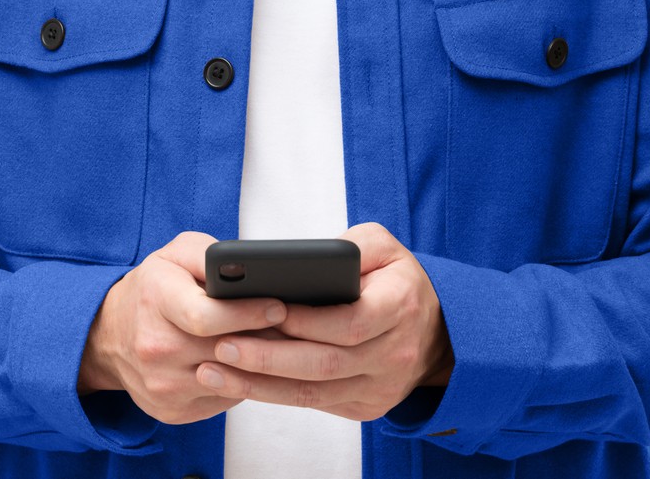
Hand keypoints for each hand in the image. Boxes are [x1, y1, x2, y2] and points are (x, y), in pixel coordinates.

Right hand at [79, 230, 289, 424]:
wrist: (109, 336)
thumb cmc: (153, 289)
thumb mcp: (175, 254)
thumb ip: (211, 254)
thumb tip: (252, 269)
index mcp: (155, 300)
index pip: (206, 316)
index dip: (247, 313)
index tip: (278, 306)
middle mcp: (154, 348)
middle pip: (225, 350)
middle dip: (264, 337)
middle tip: (293, 325)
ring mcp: (162, 385)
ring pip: (231, 379)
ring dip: (259, 363)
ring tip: (278, 343)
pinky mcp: (172, 411)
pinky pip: (224, 400)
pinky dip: (243, 382)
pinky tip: (251, 364)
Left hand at [192, 222, 453, 420]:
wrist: (435, 333)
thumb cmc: (398, 281)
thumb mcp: (386, 248)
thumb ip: (354, 244)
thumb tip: (310, 258)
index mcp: (400, 307)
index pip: (350, 322)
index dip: (308, 321)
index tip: (267, 310)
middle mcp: (394, 354)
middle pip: (325, 363)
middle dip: (268, 357)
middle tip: (221, 345)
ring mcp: (380, 386)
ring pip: (314, 392)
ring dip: (260, 384)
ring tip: (214, 369)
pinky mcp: (366, 406)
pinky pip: (315, 404)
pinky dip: (275, 395)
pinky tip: (240, 382)